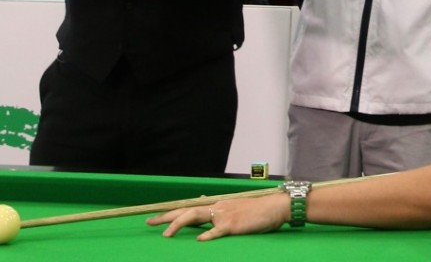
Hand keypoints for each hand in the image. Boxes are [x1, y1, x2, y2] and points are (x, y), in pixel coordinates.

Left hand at [147, 193, 289, 240]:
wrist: (274, 207)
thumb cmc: (256, 210)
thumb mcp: (234, 206)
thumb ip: (216, 205)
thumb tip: (202, 199)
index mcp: (216, 205)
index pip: (189, 207)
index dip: (171, 213)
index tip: (155, 218)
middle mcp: (217, 207)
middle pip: (186, 210)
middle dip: (166, 217)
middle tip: (149, 222)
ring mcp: (224, 215)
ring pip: (195, 217)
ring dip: (178, 225)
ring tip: (165, 235)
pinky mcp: (233, 225)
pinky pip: (217, 231)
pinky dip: (207, 235)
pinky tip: (199, 240)